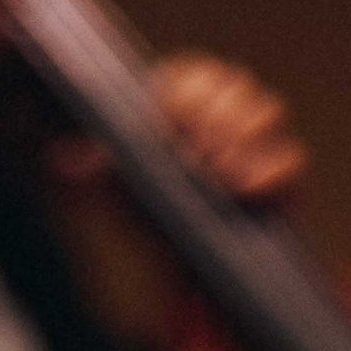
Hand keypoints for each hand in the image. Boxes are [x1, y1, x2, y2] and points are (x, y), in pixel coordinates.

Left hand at [52, 50, 306, 206]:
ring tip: (215, 173)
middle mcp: (228, 112)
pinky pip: (290, 157)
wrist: (196, 277)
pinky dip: (268, 170)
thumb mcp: (123, 196)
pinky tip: (241, 190)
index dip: (181, 91)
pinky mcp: (285, 175)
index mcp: (188, 103)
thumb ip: (98, 173)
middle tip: (192, 154)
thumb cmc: (158, 224)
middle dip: (212, 116)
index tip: (164, 124)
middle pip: (232, 83)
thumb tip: (59, 159)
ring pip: (268, 108)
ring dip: (240, 137)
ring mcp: (262, 141)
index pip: (189, 73)